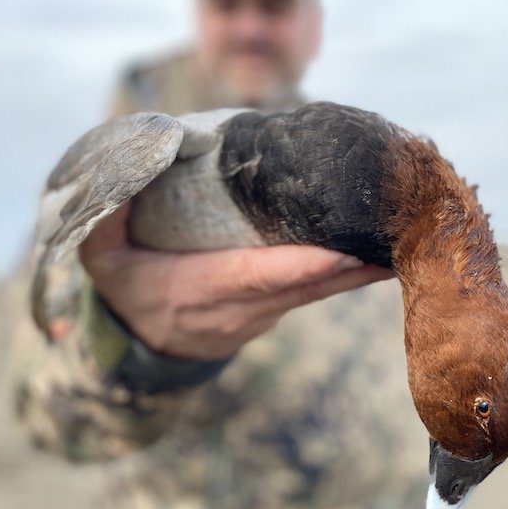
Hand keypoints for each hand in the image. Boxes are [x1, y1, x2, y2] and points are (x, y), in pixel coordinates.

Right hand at [79, 203, 394, 359]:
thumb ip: (106, 218)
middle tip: (400, 235)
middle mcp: (239, 310)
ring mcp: (261, 316)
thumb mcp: (102, 257)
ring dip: (362, 270)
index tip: (346, 252)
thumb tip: (130, 162)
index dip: (304, 267)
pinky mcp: (274, 312)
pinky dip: (348, 274)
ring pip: (320, 293)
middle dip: (354, 265)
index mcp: (198, 292)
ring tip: (405, 238)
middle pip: (307, 287)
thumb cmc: (127, 289)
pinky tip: (378, 250)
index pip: (259, 278)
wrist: (143, 346)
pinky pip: (316, 292)